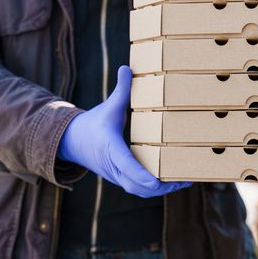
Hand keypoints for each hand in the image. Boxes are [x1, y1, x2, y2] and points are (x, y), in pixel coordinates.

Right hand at [58, 65, 191, 197]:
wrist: (73, 141)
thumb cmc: (94, 123)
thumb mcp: (108, 106)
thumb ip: (120, 90)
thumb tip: (127, 67)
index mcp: (110, 147)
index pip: (126, 164)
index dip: (142, 174)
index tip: (157, 181)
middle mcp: (113, 166)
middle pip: (136, 185)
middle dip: (160, 186)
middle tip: (184, 179)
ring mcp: (115, 176)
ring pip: (138, 190)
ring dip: (160, 189)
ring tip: (183, 181)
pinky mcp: (119, 179)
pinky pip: (137, 188)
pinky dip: (153, 189)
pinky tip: (171, 182)